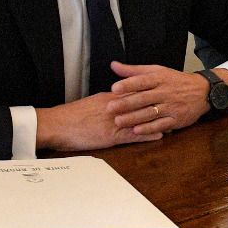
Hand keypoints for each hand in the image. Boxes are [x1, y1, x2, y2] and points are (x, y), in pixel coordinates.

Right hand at [36, 92, 161, 151]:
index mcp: (107, 98)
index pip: (132, 92)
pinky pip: (133, 135)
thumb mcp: (89, 105)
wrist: (54, 125)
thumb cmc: (69, 117)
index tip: (161, 90)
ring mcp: (113, 122)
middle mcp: (113, 108)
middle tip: (172, 103)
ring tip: (171, 120)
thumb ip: (104, 102)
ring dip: (156, 120)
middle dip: (157, 103)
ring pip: (140, 119)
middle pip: (140, 103)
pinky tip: (159, 135)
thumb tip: (114, 100)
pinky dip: (147, 135)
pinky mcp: (110, 136)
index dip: (148, 92)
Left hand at [106, 62, 210, 132]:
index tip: (114, 89)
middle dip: (126, 104)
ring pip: (150, 113)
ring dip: (134, 118)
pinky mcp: (177, 119)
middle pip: (144, 98)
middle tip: (110, 108)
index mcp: (159, 78)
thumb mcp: (157, 71)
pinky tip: (137, 130)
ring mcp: (172, 107)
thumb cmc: (175, 81)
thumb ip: (134, 71)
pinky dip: (149, 128)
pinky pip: (161, 124)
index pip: (142, 81)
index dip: (128, 85)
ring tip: (118, 121)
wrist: (203, 91)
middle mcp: (165, 92)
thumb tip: (113, 65)